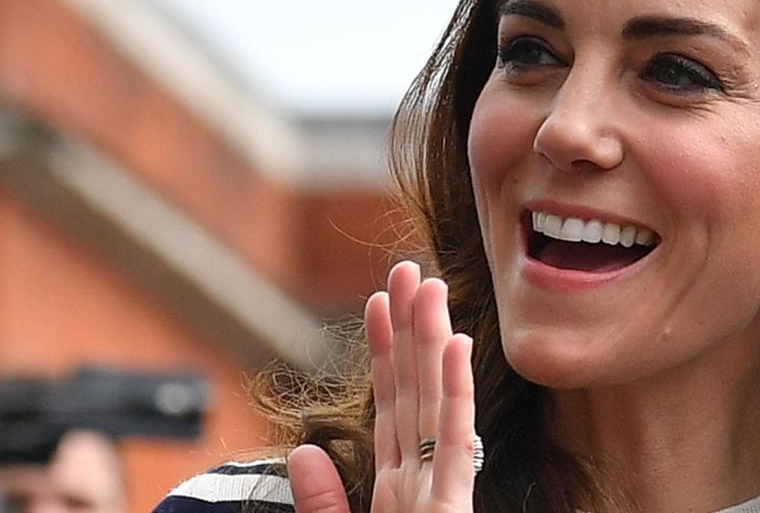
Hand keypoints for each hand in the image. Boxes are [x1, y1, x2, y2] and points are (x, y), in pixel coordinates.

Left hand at [287, 261, 477, 512]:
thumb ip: (321, 501)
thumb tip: (302, 451)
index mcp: (396, 488)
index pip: (389, 404)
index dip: (383, 350)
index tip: (378, 302)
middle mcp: (422, 479)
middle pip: (416, 389)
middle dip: (412, 327)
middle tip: (410, 271)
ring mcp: (440, 490)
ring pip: (437, 400)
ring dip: (434, 340)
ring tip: (432, 287)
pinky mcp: (452, 506)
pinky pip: (455, 440)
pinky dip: (457, 391)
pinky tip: (456, 345)